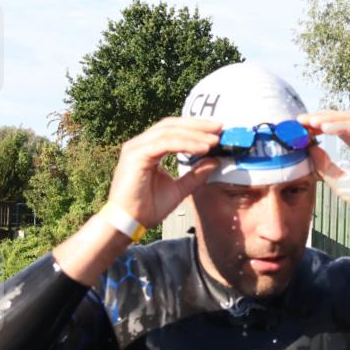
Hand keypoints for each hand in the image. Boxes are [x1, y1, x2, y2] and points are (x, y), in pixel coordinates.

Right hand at [107, 117, 223, 227]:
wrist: (128, 223)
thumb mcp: (179, 189)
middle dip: (197, 125)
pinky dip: (185, 144)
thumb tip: (215, 161)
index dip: (195, 127)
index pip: (173, 130)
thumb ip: (196, 175)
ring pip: (169, 132)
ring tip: (214, 141)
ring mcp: (136, 148)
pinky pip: (165, 144)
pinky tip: (202, 149)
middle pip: (171, 125)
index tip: (217, 131)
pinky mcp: (136, 155)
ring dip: (195, 134)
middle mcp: (140, 144)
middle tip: (220, 128)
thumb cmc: (147, 208)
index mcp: (148, 149)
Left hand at [300, 111, 349, 233]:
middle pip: (345, 119)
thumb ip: (324, 165)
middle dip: (323, 117)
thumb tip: (309, 148)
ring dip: (332, 119)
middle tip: (303, 120)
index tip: (301, 125)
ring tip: (313, 122)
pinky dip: (343, 126)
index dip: (320, 124)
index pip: (339, 127)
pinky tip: (327, 129)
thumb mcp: (338, 180)